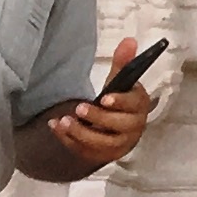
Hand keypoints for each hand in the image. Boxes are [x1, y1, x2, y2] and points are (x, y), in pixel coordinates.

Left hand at [38, 48, 155, 172]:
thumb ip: (123, 63)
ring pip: (102, 143)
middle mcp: (133, 129)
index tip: (105, 98)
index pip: (134, 106)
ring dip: (81, 133)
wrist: (116, 131)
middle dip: (98, 118)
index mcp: (139, 107)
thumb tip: (129, 40)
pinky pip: (86, 151)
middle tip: (79, 108)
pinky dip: (69, 140)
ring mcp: (118, 145)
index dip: (121, 103)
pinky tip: (56, 126)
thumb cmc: (118, 104)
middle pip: (118, 126)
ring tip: (64, 121)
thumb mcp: (120, 83)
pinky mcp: (102, 156)